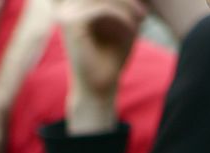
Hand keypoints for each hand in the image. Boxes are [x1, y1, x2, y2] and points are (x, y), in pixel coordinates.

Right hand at [55, 0, 145, 132]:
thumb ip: (123, 3)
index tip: (141, 7)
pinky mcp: (72, 24)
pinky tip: (133, 29)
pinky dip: (122, 17)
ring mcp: (67, 14)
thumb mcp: (121, 23)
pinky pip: (103, 9)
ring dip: (126, 5)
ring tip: (140, 19)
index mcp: (75, 6)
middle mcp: (67, 6)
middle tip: (142, 14)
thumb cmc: (110, 58)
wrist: (98, 88)